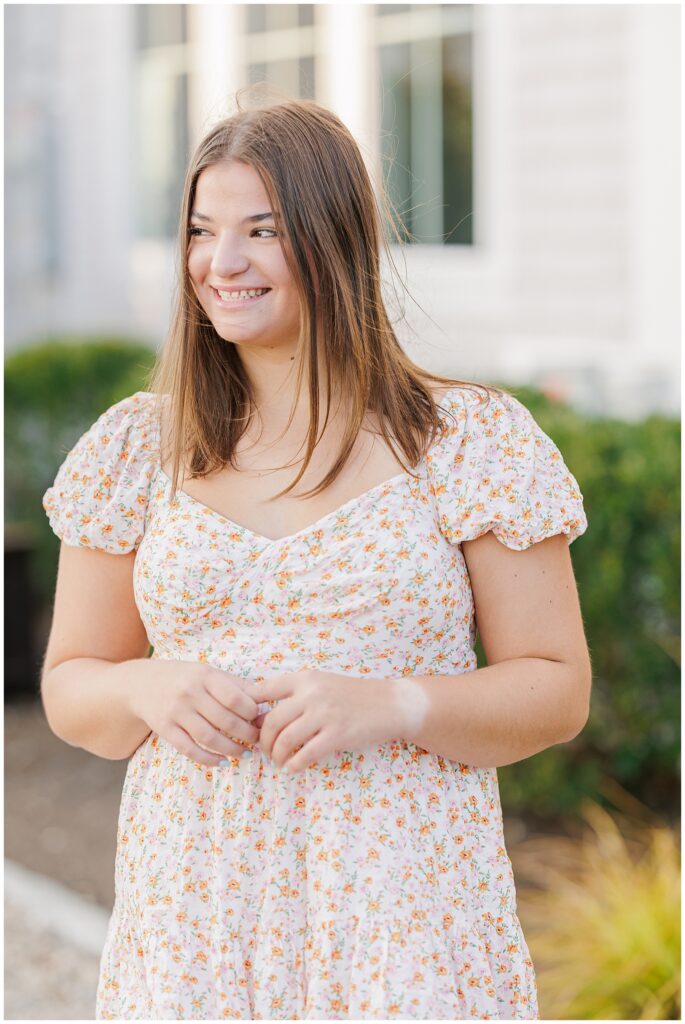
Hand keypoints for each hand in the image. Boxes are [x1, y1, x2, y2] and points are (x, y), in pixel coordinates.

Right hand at [128, 659, 261, 766]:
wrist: (142, 684)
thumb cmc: (185, 678)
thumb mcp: (208, 673)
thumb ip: (236, 686)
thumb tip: (265, 702)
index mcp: (205, 675)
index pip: (235, 698)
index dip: (252, 713)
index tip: (260, 719)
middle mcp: (189, 693)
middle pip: (225, 721)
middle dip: (247, 734)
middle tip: (258, 740)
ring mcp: (176, 712)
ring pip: (209, 738)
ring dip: (232, 749)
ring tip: (245, 753)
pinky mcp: (165, 729)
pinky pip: (190, 749)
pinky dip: (209, 759)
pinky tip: (223, 762)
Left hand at [242, 669, 404, 773]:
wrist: (391, 704)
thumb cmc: (354, 696)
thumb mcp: (323, 684)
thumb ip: (296, 695)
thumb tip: (261, 715)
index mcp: (305, 679)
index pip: (263, 689)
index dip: (248, 709)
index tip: (247, 724)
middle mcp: (312, 693)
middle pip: (270, 721)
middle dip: (263, 741)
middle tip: (265, 751)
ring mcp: (325, 714)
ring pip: (285, 739)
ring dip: (276, 755)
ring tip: (279, 761)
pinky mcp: (338, 734)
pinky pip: (306, 754)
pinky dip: (294, 765)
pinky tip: (293, 768)